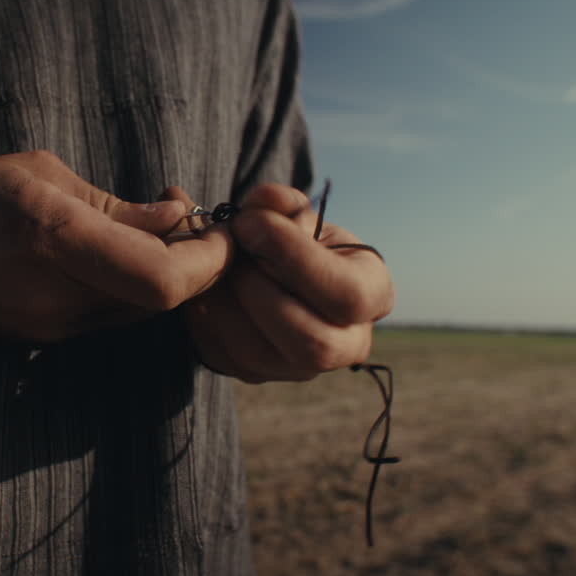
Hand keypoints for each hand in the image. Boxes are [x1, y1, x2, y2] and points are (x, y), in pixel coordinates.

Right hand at [0, 150, 231, 341]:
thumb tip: (176, 216)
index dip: (209, 262)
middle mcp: (58, 296)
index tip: (221, 230)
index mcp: (53, 239)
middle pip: (162, 300)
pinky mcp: (48, 339)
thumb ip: (115, 204)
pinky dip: (134, 286)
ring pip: (142, 311)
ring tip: (162, 228)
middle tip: (199, 221)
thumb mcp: (38, 174)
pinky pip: (114, 315)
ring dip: (168, 275)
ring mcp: (52, 327)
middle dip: (199, 265)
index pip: (161, 278)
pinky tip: (123, 251)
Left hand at [177, 184, 393, 381]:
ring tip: (213, 263)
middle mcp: (347, 344)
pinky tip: (203, 284)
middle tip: (231, 252)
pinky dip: (204, 315)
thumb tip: (266, 202)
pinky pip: (222, 354)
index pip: (347, 295)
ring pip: (256, 352)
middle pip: (311, 342)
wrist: (271, 271)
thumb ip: (282, 204)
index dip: (295, 258)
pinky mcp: (256, 374)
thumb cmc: (295, 239)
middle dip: (260, 292)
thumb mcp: (297, 214)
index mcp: (372, 295)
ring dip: (225, 302)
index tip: (250, 223)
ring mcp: (300, 368)